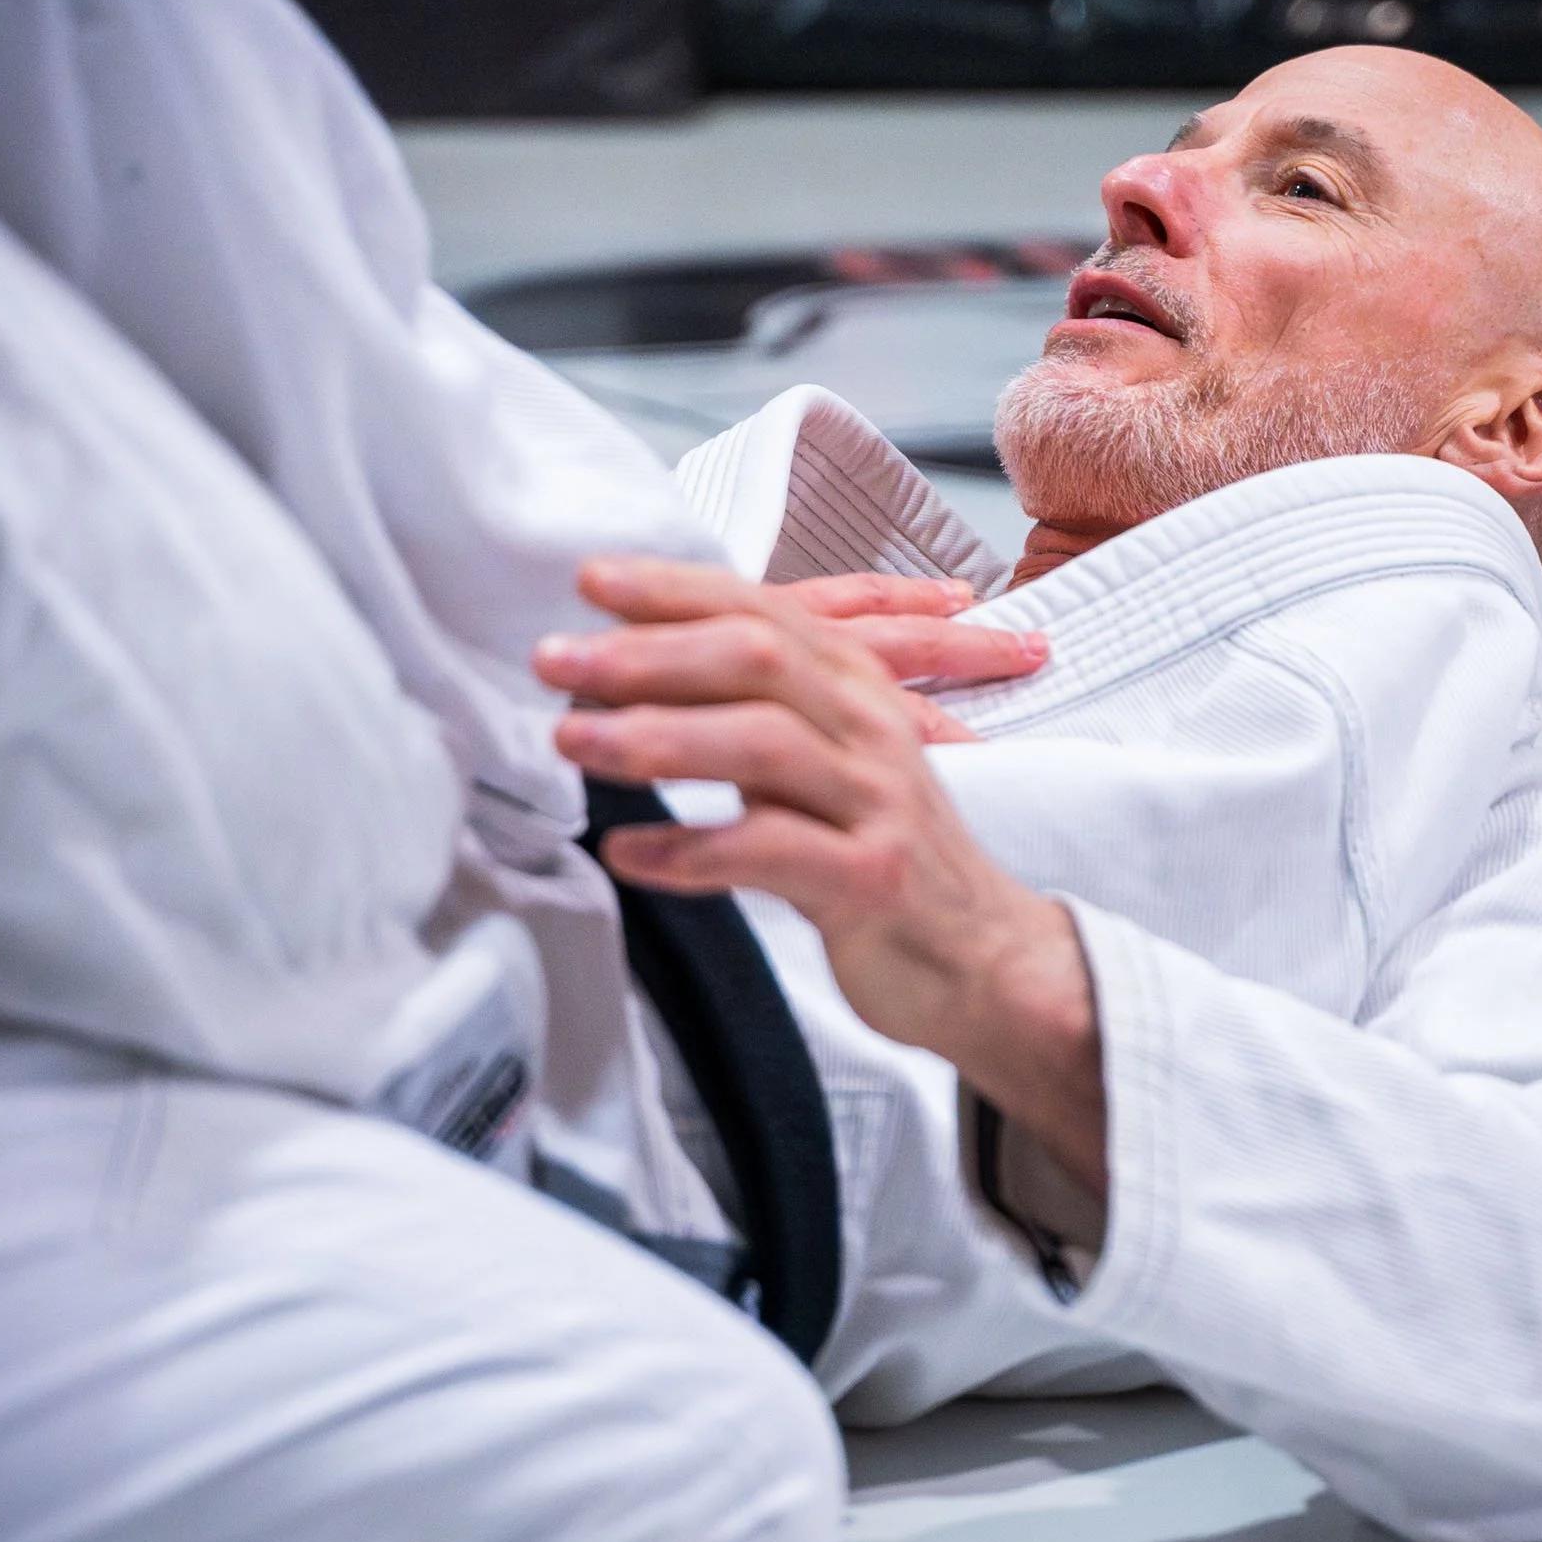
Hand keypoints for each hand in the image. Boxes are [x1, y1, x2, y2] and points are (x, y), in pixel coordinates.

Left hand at [535, 558, 1107, 1197]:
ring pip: (762, 744)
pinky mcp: (871, 878)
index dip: (676, 589)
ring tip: (571, 743)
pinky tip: (627, 851)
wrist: (986, 960)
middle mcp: (872, 729)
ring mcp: (876, 801)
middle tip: (555, 658)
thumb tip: (629, 672)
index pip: (764, 610)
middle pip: (757, 660)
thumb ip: (751, 715)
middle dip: (647, 652)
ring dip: (657, 737)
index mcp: (857, 689)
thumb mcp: (824, 768)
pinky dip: (690, 849)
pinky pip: (769, 851)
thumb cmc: (883, 860)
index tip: (591, 580)